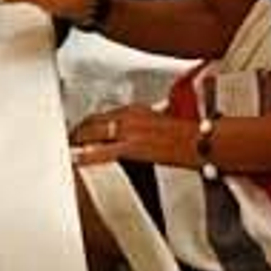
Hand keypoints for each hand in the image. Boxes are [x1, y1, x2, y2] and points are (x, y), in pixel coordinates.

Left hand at [70, 104, 184, 166]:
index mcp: (138, 109)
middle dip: (78, 131)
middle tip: (69, 139)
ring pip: (93, 133)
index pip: (106, 114)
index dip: (90, 123)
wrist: (202, 141)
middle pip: (94, 121)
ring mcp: (130, 131)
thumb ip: (151, 122)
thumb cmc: (190, 134)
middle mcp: (131, 116)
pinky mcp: (132, 146)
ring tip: (69, 149)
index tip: (83, 129)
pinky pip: (102, 151)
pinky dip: (86, 155)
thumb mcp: (167, 122)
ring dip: (78, 141)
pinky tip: (77, 160)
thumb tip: (148, 129)